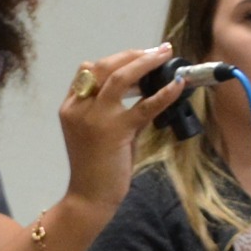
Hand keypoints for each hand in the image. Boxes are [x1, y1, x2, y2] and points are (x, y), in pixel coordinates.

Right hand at [55, 45, 180, 209]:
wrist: (89, 198)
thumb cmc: (97, 168)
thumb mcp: (102, 132)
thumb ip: (119, 110)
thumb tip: (149, 91)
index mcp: (71, 107)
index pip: (89, 69)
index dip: (116, 59)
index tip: (139, 57)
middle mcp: (79, 108)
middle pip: (105, 66)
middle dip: (133, 54)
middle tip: (158, 52)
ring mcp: (95, 118)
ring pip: (121, 77)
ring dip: (146, 62)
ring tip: (166, 55)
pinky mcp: (115, 131)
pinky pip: (144, 105)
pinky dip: (164, 92)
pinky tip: (178, 85)